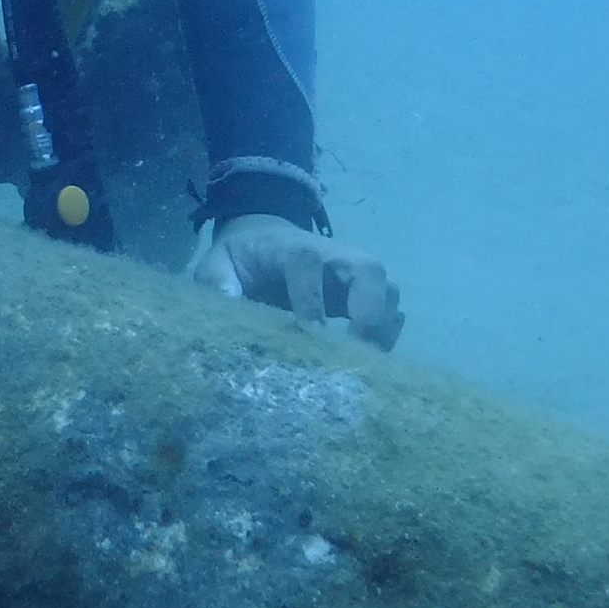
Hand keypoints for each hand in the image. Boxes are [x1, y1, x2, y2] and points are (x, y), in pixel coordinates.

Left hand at [195, 213, 403, 349]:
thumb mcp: (217, 263)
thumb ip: (217, 282)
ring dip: (380, 330)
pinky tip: (363, 364)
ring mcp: (356, 275)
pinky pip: (392, 313)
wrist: (265, 240)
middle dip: (368, 313)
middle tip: (353, 355)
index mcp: (292, 247)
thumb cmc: (242, 258)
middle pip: (369, 271)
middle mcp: (335, 256)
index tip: (308, 335)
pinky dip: (385, 338)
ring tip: (360, 366)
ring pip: (388, 293)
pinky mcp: (366, 295)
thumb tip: (228, 305)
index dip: (310, 298)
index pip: (308, 264)